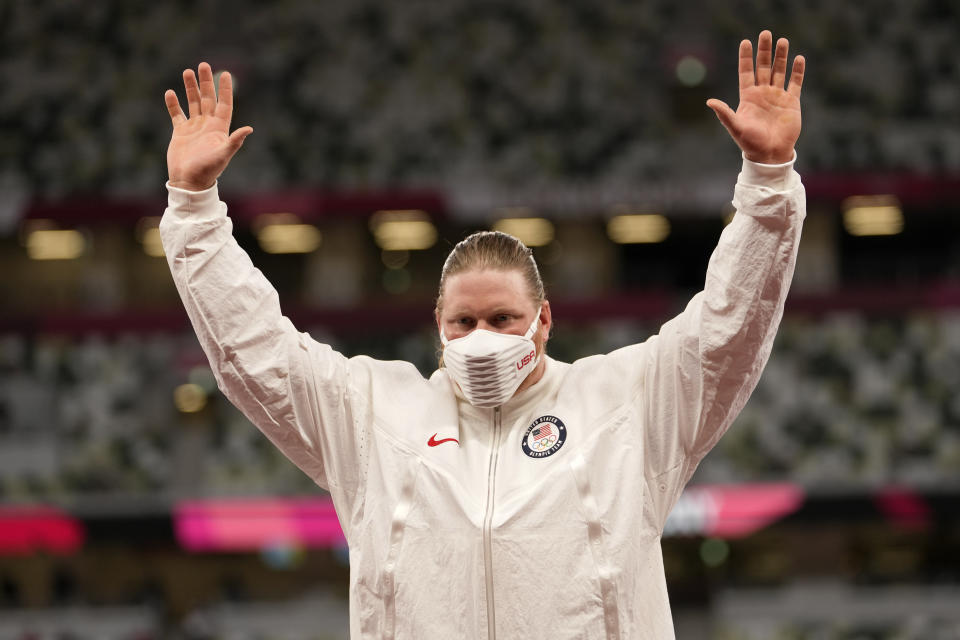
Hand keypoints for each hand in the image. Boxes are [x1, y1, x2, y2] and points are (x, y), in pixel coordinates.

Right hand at [164, 62, 252, 190]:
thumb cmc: (208, 170)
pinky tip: (170, 92)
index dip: (225, 89)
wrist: (189, 182)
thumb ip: (235, 141)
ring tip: (187, 72)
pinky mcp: (180, 132)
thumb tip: (249, 129)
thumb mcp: (223, 154)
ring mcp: (194, 127)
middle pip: (207, 99)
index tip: (225, 73)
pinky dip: (173, 104)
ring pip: (192, 103)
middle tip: (203, 65)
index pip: (224, 104)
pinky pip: (177, 114)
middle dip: (206, 82)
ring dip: (190, 88)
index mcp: (219, 129)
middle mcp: (207, 125)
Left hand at [707, 31, 804, 164]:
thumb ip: (724, 113)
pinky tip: (798, 59)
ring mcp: (777, 96)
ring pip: (779, 71)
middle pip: (763, 67)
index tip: (745, 41)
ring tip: (782, 41)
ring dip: (781, 57)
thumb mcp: (735, 127)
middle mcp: (762, 93)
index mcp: (748, 97)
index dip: (746, 57)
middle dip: (764, 51)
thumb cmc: (750, 143)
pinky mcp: (791, 102)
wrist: (770, 155)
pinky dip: (797, 71)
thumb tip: (709, 102)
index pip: (746, 72)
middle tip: (766, 33)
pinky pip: (795, 83)